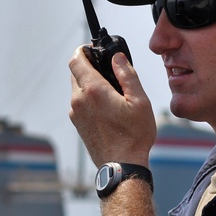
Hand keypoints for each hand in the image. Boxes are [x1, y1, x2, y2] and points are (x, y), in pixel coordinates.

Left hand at [69, 49, 155, 166]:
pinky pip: (80, 103)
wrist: (122, 165)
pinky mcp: (77, 124)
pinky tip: (108, 109)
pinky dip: (90, 99)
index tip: (94, 50)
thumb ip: (127, 75)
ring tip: (112, 94)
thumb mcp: (139, 102)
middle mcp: (79, 100)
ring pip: (78, 88)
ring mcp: (75, 113)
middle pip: (76, 73)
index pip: (76, 60)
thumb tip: (117, 57)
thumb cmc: (134, 136)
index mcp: (94, 91)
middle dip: (90, 68)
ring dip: (90, 85)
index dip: (84, 51)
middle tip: (109, 72)